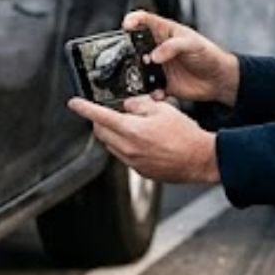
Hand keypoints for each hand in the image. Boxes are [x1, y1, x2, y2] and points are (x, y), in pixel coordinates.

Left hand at [65, 95, 218, 184]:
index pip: (99, 116)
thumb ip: (139, 105)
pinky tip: (142, 141)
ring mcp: (133, 162)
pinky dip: (125, 146)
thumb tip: (127, 105)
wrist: (200, 159)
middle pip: (101, 132)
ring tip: (131, 126)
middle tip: (109, 112)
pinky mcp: (140, 171)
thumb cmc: (185, 135)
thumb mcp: (162, 109)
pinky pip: (124, 156)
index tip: (74, 103)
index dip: (83, 108)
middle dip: (100, 121)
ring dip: (113, 134)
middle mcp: (128, 148)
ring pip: (111, 145)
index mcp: (131, 130)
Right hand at [123, 9, 237, 105]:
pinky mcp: (162, 84)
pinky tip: (158, 93)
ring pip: (138, 69)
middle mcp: (157, 49)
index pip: (144, 20)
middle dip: (128, 52)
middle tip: (134, 58)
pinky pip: (149, 89)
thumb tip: (153, 56)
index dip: (133, 20)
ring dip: (137, 75)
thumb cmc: (208, 54)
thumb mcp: (193, 44)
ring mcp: (158, 67)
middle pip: (134, 47)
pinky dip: (150, 92)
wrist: (219, 80)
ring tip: (144, 77)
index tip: (126, 26)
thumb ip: (173, 47)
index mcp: (164, 32)